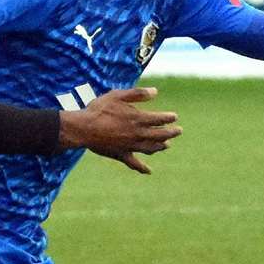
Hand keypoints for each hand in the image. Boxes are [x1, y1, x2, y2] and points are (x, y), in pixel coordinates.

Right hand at [59, 87, 180, 173]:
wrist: (84, 128)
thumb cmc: (99, 109)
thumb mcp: (118, 95)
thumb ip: (137, 94)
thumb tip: (155, 92)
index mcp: (139, 119)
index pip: (160, 119)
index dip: (169, 118)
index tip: (174, 117)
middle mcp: (138, 134)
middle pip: (160, 135)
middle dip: (172, 133)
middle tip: (179, 131)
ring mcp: (130, 146)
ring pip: (151, 149)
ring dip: (161, 147)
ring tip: (167, 145)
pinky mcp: (121, 154)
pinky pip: (134, 163)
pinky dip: (142, 168)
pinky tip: (148, 171)